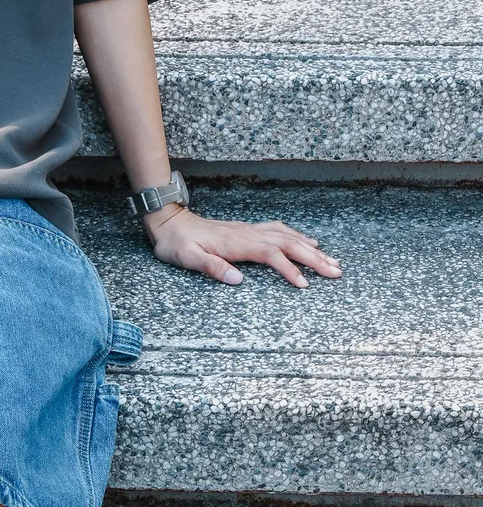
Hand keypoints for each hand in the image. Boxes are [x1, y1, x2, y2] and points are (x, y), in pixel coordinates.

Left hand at [141, 205, 341, 288]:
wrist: (169, 222)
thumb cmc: (177, 243)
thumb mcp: (187, 258)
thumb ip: (212, 267)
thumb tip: (237, 280)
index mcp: (236, 243)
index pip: (270, 254)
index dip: (289, 269)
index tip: (304, 284)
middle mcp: (248, 234)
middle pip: (287, 243)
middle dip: (314, 258)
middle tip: (336, 272)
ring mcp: (249, 230)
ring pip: (287, 236)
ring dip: (311, 248)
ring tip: (332, 261)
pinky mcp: (248, 230)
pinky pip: (279, 230)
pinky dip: (298, 236)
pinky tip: (309, 241)